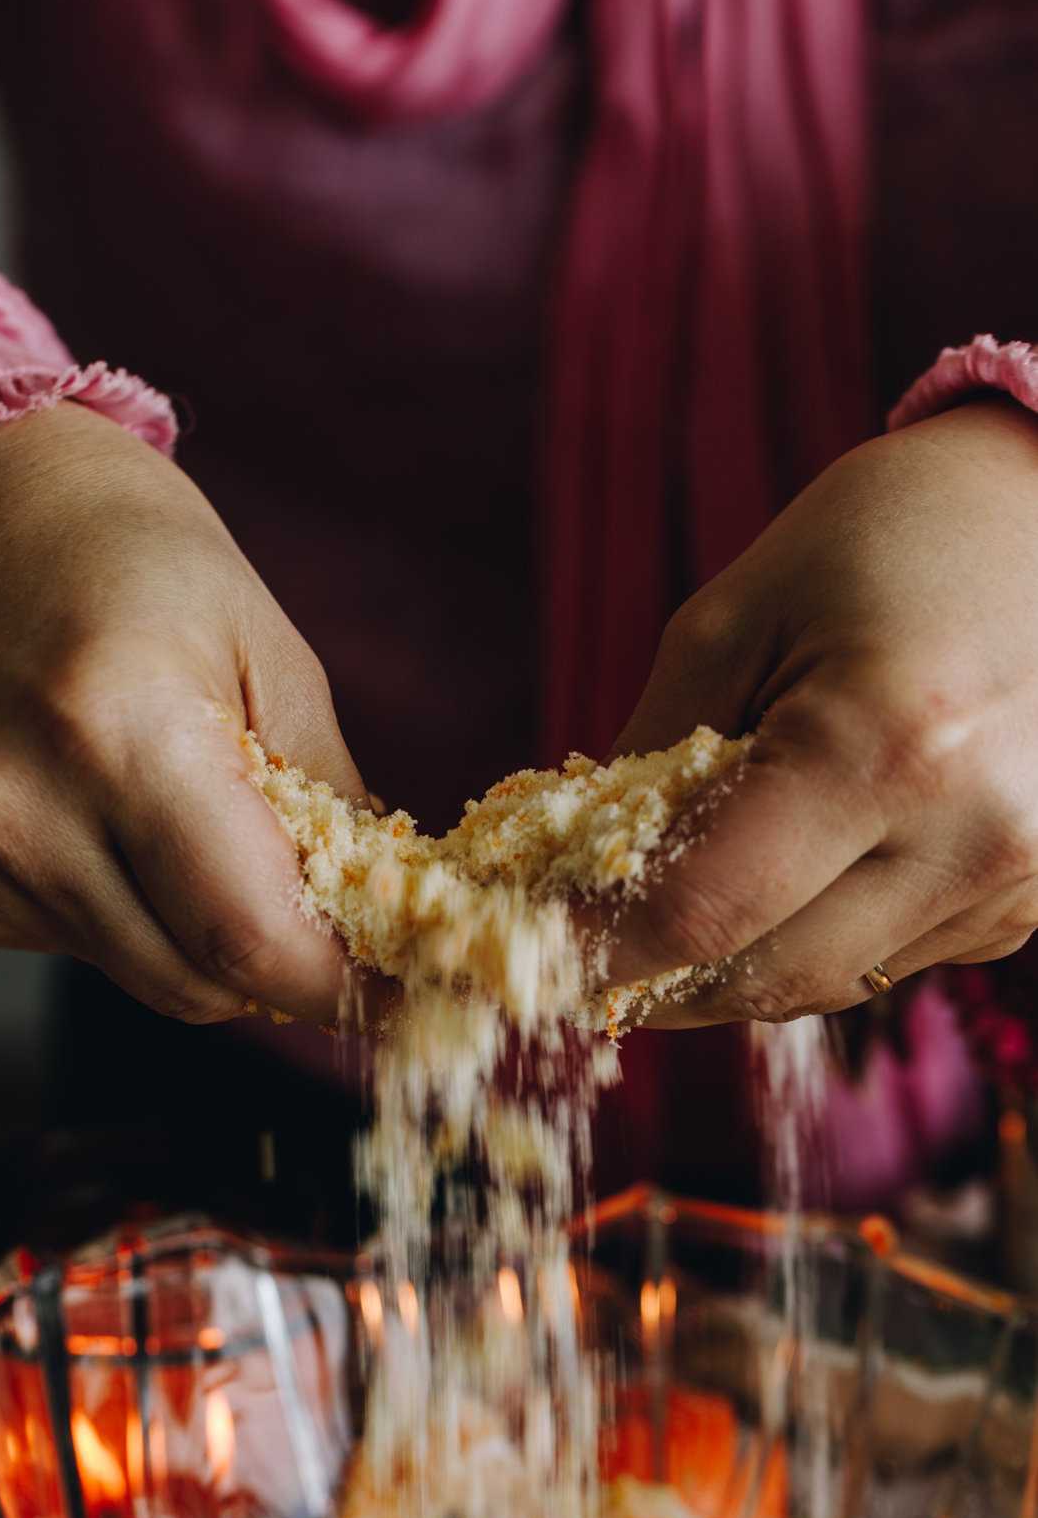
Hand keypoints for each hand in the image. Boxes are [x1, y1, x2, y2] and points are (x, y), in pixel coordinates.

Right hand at [0, 403, 367, 1024]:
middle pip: (194, 981)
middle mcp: (18, 803)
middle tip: (328, 915)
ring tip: (199, 826)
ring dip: (198, 936)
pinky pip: (73, 946)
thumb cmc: (120, 549)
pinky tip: (105, 815)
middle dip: (279, 967)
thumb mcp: (263, 642)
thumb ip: (324, 790)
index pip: (247, 934)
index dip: (340, 986)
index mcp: (119, 725)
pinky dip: (122, 910)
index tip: (402, 995)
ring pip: (139, 974)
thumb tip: (381, 915)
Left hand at [594, 397, 1037, 1023]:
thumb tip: (576, 875)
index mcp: (888, 744)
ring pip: (823, 983)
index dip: (598, 946)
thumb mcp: (732, 616)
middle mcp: (973, 835)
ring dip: (730, 967)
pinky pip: (884, 960)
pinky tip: (780, 881)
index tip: (529, 948)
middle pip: (765, 976)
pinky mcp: (1031, 903)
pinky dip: (809, 940)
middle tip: (576, 951)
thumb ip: (649, 755)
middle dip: (654, 977)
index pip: (703, 912)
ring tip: (663, 911)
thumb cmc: (887, 533)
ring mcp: (1018, 881)